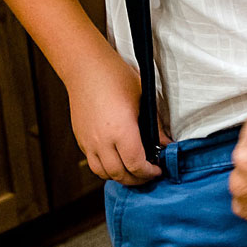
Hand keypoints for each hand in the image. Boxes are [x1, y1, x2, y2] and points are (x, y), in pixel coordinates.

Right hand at [69, 47, 159, 183]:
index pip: (136, 166)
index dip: (149, 172)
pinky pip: (93, 163)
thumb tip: (166, 144)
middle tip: (148, 174)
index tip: (158, 169)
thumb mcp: (143, 99)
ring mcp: (88, 141)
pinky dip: (106, 168)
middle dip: (137, 179)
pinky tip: (116, 160)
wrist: (85, 67)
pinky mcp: (80, 138)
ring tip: (132, 171)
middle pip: (120, 175)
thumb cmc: (115, 77)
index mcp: (121, 131)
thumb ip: (155, 127)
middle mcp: (102, 141)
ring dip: (120, 177)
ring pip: (103, 173)